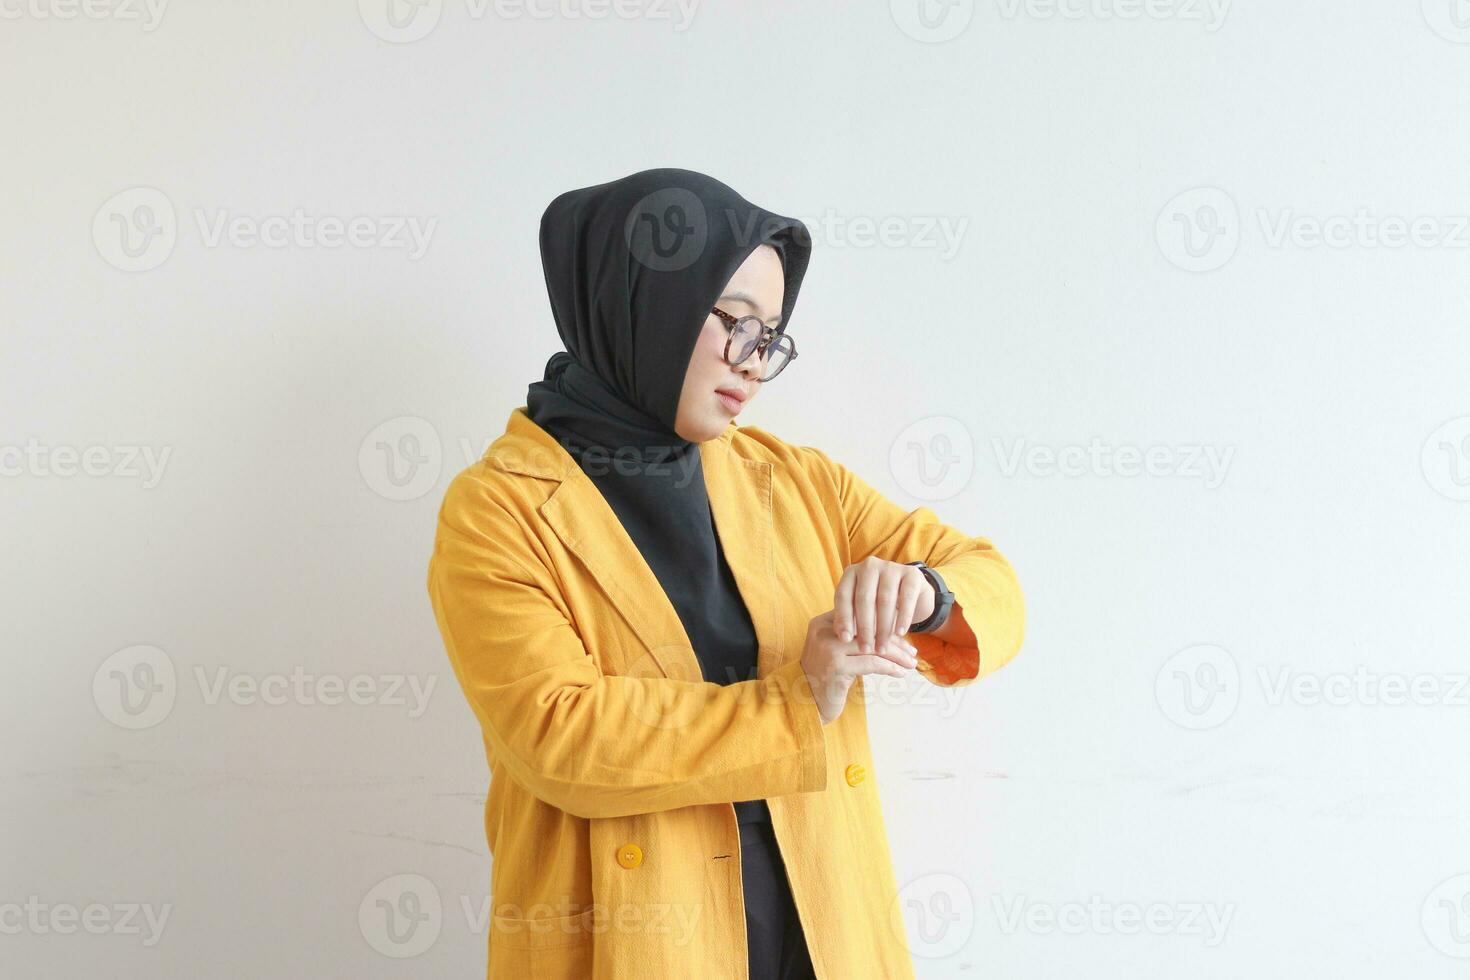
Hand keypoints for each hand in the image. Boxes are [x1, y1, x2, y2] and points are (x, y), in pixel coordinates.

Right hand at [800, 610, 917, 724]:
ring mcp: (828, 648)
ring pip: (873, 645)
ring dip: (897, 655)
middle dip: (895, 640)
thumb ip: (853, 638)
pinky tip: (900, 673)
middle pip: (869, 628)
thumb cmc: (825, 677)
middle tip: (912, 651)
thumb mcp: (836, 652)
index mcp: (824, 622)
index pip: (861, 614)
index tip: (903, 637)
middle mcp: (824, 630)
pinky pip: (871, 664)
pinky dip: (890, 668)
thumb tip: (889, 630)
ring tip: (911, 663)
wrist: (804, 703)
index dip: (885, 624)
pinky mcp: (835, 667)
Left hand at [833, 557, 934, 656]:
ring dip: (883, 627)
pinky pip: (906, 598)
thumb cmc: (878, 605)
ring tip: (882, 647)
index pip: (843, 595)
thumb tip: (844, 637)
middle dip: (864, 627)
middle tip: (865, 648)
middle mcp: (869, 566)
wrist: (911, 595)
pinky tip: (900, 633)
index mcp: (852, 572)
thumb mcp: (861, 610)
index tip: (845, 640)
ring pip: (885, 600)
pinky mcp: (912, 574)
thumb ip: (851, 619)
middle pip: (864, 598)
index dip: (843, 618)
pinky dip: (903, 617)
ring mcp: (891, 567)